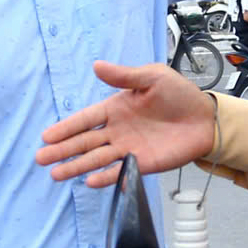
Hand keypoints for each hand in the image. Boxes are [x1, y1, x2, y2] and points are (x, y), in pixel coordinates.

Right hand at [37, 61, 215, 187]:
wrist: (205, 118)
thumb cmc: (179, 94)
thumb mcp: (152, 77)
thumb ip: (124, 76)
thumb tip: (96, 66)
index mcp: (116, 108)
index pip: (85, 120)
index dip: (66, 128)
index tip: (46, 136)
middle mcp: (117, 131)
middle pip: (84, 142)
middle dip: (62, 150)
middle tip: (41, 159)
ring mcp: (128, 149)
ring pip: (96, 159)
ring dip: (76, 166)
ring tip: (55, 174)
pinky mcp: (142, 164)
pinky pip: (120, 172)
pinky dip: (105, 177)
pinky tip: (89, 181)